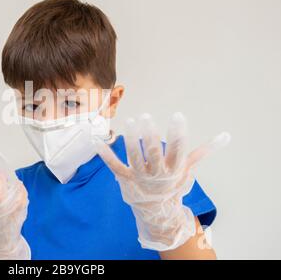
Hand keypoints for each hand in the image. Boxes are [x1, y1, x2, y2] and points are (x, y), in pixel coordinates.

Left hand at [94, 112, 229, 250]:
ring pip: (135, 157)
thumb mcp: (189, 168)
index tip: (177, 116)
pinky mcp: (125, 178)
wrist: (157, 210)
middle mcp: (157, 173)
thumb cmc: (174, 184)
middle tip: (146, 117)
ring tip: (129, 122)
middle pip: (153, 153)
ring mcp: (140, 176)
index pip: (178, 150)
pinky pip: (115, 166)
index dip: (178, 133)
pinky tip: (97, 141)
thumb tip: (227, 136)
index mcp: (174, 169)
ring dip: (131, 140)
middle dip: (150, 135)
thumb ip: (205, 151)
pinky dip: (106, 155)